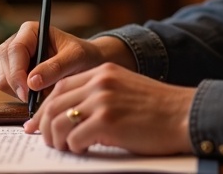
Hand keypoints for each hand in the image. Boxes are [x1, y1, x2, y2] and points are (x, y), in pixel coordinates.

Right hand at [0, 22, 133, 101]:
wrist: (86, 64)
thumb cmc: (82, 55)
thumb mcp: (76, 58)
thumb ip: (56, 67)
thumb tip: (31, 82)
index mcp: (30, 31)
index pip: (15, 50)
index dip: (17, 72)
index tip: (28, 91)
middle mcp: (17, 42)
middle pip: (4, 64)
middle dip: (18, 84)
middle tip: (35, 99)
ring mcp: (12, 58)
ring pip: (3, 78)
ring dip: (19, 91)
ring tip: (43, 93)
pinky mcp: (12, 73)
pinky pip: (7, 88)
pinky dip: (19, 95)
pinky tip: (38, 94)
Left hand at [30, 62, 194, 154]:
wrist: (184, 114)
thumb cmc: (158, 109)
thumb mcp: (125, 89)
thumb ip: (99, 94)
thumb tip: (69, 116)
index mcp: (103, 72)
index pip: (61, 88)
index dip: (45, 109)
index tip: (37, 125)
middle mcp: (99, 82)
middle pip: (54, 104)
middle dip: (45, 127)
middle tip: (49, 143)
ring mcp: (102, 100)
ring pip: (59, 122)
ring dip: (57, 140)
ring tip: (67, 148)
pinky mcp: (107, 121)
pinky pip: (74, 138)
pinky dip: (74, 148)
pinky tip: (84, 150)